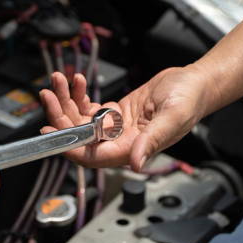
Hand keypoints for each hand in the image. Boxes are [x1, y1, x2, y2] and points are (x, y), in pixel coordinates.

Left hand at [39, 68, 211, 170]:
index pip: (92, 156)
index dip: (69, 147)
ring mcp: (115, 127)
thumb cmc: (189, 99)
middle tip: (49, 94)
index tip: (50, 132)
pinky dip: (80, 95)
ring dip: (67, 101)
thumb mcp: (172, 118)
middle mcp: (119, 141)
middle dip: (61, 115)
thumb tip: (135, 163)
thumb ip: (151, 141)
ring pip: (81, 120)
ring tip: (59, 79)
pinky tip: (78, 81)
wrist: (193, 83)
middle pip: (80, 136)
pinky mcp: (114, 113)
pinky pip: (90, 109)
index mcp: (131, 149)